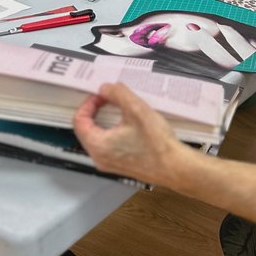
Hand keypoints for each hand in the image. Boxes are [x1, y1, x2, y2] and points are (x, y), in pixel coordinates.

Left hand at [73, 83, 188, 185]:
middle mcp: (99, 158)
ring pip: (97, 137)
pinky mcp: (120, 166)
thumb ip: (117, 94)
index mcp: (98, 146)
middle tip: (109, 98)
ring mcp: (109, 164)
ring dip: (103, 120)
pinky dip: (111, 131)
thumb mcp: (136, 109)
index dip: (88, 103)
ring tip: (119, 107)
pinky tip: (127, 123)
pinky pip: (107, 145)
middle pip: (85, 130)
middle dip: (95, 110)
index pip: (79, 121)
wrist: (175, 167)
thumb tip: (105, 88)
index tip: (102, 94)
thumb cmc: (156, 142)